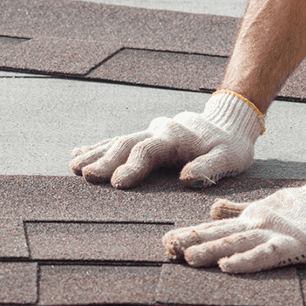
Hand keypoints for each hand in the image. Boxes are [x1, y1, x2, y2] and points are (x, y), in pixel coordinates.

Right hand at [70, 91, 264, 188]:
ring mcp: (149, 132)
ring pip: (117, 141)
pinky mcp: (145, 138)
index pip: (149, 150)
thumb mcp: (230, 157)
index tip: (117, 183)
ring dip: (94, 154)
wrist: (228, 123)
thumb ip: (211, 167)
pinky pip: (117, 141)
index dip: (132, 166)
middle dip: (104, 160)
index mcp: (176, 137)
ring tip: (74, 167)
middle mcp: (158, 131)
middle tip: (85, 175)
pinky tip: (77, 153)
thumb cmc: (230, 146)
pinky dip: (97, 147)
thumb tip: (186, 179)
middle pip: (126, 144)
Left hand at [162, 162, 305, 272]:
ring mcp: (272, 234)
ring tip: (187, 257)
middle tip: (167, 248)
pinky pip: (264, 254)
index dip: (190, 234)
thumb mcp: (263, 206)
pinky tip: (227, 266)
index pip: (214, 227)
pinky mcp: (291, 245)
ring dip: (210, 250)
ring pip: (235, 243)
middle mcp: (255, 225)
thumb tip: (212, 210)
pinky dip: (245, 261)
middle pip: (219, 234)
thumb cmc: (302, 207)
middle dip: (192, 242)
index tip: (166, 241)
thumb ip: (238, 210)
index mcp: (249, 219)